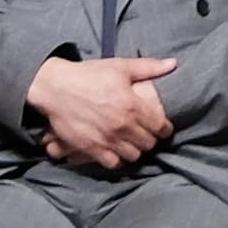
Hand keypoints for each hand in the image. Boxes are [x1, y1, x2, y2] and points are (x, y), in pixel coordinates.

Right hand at [26, 53, 172, 170]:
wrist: (55, 87)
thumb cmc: (88, 75)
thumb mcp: (120, 66)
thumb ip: (149, 67)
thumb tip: (172, 64)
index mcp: (133, 106)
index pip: (161, 127)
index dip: (164, 128)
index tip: (162, 127)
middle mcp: (122, 126)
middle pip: (148, 143)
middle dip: (150, 138)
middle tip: (146, 133)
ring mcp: (107, 139)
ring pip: (133, 156)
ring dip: (135, 149)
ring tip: (132, 142)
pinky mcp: (91, 149)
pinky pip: (113, 163)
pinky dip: (117, 159)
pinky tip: (115, 149)